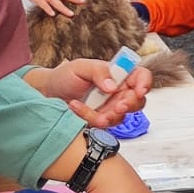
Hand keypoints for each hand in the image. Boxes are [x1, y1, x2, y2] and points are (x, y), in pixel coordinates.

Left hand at [27, 59, 152, 125]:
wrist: (48, 92)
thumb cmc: (66, 76)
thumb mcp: (81, 67)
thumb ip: (99, 72)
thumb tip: (113, 86)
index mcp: (119, 75)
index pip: (141, 77)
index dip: (145, 83)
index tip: (139, 91)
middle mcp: (118, 92)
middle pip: (137, 101)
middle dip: (128, 105)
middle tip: (117, 107)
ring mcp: (110, 108)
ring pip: (121, 117)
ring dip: (108, 116)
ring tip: (92, 111)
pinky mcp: (100, 121)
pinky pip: (102, 124)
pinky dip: (89, 118)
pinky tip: (76, 107)